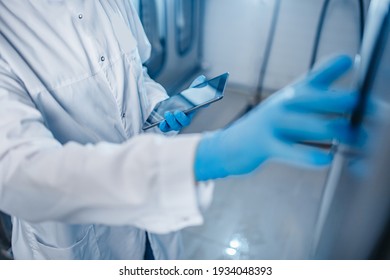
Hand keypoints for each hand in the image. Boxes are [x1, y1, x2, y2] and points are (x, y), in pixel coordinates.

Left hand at [159, 75, 206, 131]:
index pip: (193, 114)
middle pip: (183, 123)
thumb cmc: (181, 102)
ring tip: (167, 114)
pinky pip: (165, 128)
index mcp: (189, 114)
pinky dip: (163, 126)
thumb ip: (195, 87)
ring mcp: (174, 124)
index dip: (192, 114)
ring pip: (174, 126)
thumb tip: (202, 78)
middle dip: (181, 118)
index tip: (192, 108)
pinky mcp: (165, 125)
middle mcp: (182, 121)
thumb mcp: (188, 93)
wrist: (170, 106)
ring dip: (171, 121)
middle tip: (177, 112)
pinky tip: (161, 122)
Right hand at [194, 55, 357, 180]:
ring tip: (361, 143)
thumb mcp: (290, 101)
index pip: (324, 72)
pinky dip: (315, 158)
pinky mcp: (266, 145)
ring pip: (320, 126)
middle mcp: (286, 102)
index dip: (347, 72)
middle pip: (330, 99)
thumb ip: (318, 84)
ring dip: (347, 135)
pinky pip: (296, 152)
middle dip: (359, 110)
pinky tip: (327, 159)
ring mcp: (275, 122)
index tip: (371, 92)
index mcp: (294, 91)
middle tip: (379, 123)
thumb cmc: (269, 124)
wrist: (232, 144)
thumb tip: (349, 61)